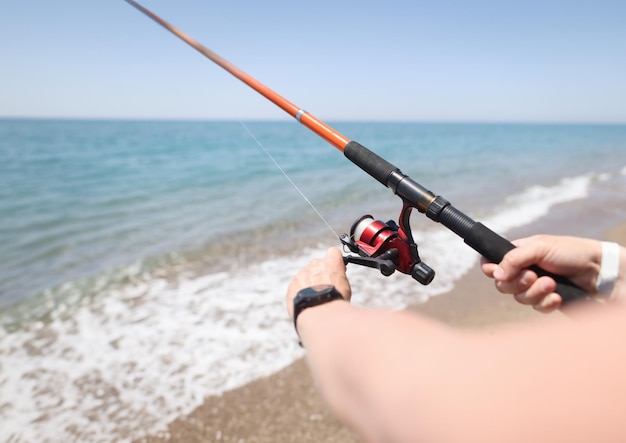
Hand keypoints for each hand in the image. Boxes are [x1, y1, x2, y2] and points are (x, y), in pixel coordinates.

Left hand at [286, 247, 350, 320]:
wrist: (319, 312)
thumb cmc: (335, 301)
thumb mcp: (346, 287)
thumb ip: (338, 277)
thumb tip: (336, 278)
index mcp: (331, 263)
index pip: (333, 253)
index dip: (334, 260)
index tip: (335, 269)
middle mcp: (315, 265)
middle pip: (317, 265)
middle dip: (320, 274)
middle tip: (324, 288)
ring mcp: (301, 275)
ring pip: (305, 276)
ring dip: (309, 284)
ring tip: (315, 299)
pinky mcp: (292, 285)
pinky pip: (296, 287)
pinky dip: (300, 293)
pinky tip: (307, 303)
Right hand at [481, 235, 601, 312]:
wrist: (599, 272)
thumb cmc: (571, 252)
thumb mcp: (540, 247)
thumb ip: (513, 258)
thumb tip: (494, 273)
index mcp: (518, 254)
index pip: (492, 262)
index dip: (489, 269)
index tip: (495, 272)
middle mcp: (523, 271)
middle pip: (502, 284)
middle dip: (517, 282)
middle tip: (533, 275)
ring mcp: (534, 287)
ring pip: (519, 298)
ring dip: (535, 292)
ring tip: (552, 284)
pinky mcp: (546, 301)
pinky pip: (536, 308)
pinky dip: (546, 303)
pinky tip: (557, 297)